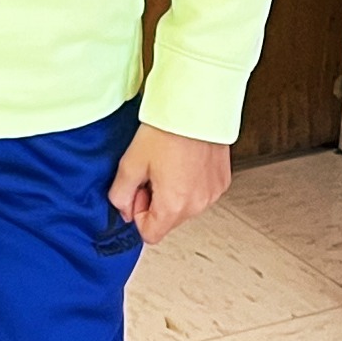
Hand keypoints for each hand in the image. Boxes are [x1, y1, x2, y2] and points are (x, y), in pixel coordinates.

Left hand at [107, 123, 230, 245]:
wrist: (196, 106)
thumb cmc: (167, 129)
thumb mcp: (130, 163)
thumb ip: (120, 194)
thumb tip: (122, 209)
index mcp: (174, 205)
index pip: (150, 234)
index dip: (137, 214)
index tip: (137, 191)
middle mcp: (198, 204)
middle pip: (168, 221)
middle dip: (155, 202)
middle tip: (152, 172)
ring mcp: (213, 193)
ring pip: (184, 207)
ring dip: (172, 193)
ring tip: (169, 163)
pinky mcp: (222, 181)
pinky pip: (199, 193)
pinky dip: (189, 183)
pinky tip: (183, 161)